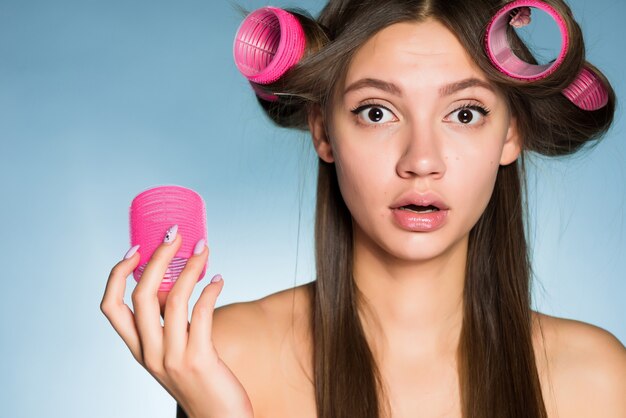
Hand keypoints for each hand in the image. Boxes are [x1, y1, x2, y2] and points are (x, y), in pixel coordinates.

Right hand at [100, 231, 253, 417]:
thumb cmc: (200, 381)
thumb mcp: (173, 352)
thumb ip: (167, 324)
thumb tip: (174, 280)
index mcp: (138, 349)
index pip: (110, 307)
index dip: (117, 274)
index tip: (135, 249)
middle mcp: (149, 353)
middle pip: (141, 295)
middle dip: (158, 257)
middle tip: (175, 235)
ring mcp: (172, 358)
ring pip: (173, 299)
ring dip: (191, 267)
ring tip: (204, 249)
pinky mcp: (199, 360)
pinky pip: (201, 314)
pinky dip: (210, 290)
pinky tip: (219, 279)